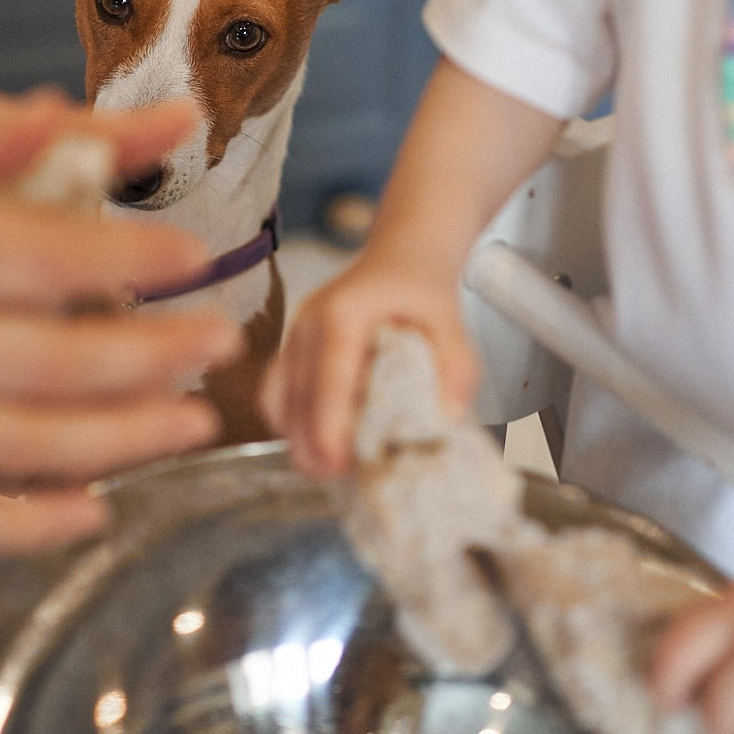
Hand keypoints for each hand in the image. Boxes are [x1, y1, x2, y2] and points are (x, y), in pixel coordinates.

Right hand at [0, 97, 240, 550]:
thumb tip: (72, 116)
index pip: (34, 255)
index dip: (127, 257)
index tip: (193, 258)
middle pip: (43, 360)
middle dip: (148, 357)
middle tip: (217, 348)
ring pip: (11, 446)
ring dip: (116, 442)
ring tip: (188, 424)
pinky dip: (25, 525)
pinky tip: (94, 509)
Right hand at [262, 254, 478, 477]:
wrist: (402, 255)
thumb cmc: (421, 287)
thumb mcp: (451, 318)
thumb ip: (456, 365)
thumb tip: (447, 418)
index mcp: (342, 313)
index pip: (328, 375)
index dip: (328, 422)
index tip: (334, 462)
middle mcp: (307, 323)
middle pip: (293, 394)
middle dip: (307, 442)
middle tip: (333, 478)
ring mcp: (294, 336)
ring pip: (277, 399)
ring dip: (296, 437)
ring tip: (327, 469)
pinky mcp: (292, 350)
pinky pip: (277, 394)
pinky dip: (291, 423)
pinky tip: (318, 444)